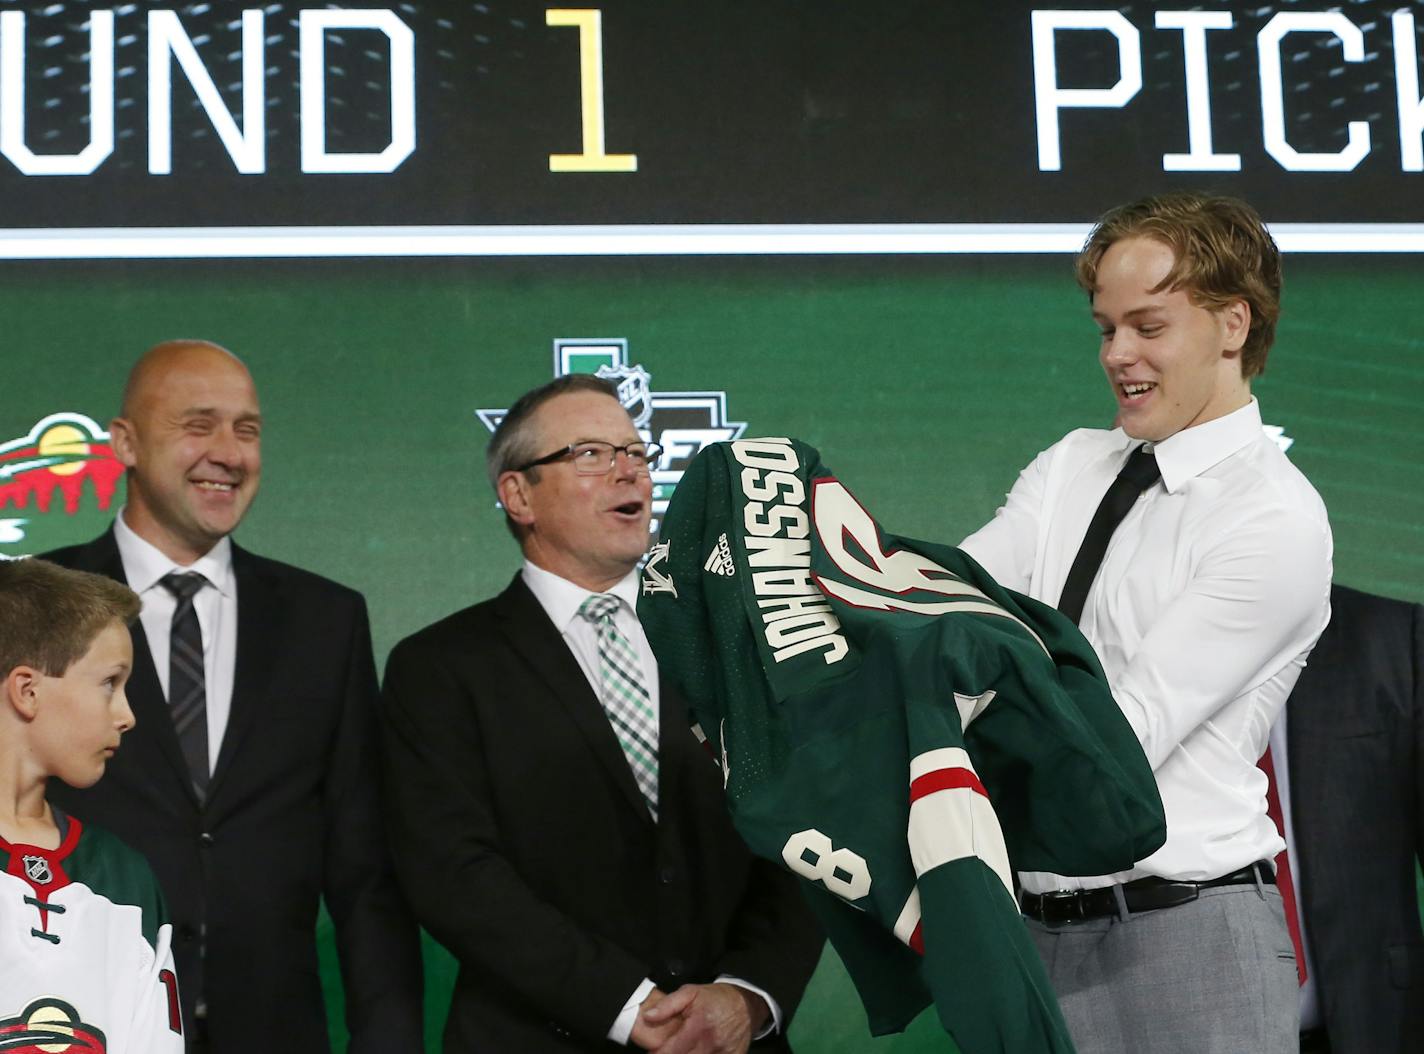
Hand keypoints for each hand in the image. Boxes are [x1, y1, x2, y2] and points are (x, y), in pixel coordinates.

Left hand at [637, 982, 767, 1053]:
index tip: (653, 1053)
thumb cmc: (716, 998)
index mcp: (699, 1026)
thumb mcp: (690, 992)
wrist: (746, 1004)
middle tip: (669, 1049)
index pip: (671, 1051)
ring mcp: (723, 1053)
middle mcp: (711, 1043)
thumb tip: (648, 1017)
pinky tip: (699, 1050)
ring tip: (684, 1048)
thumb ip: (668, 1005)